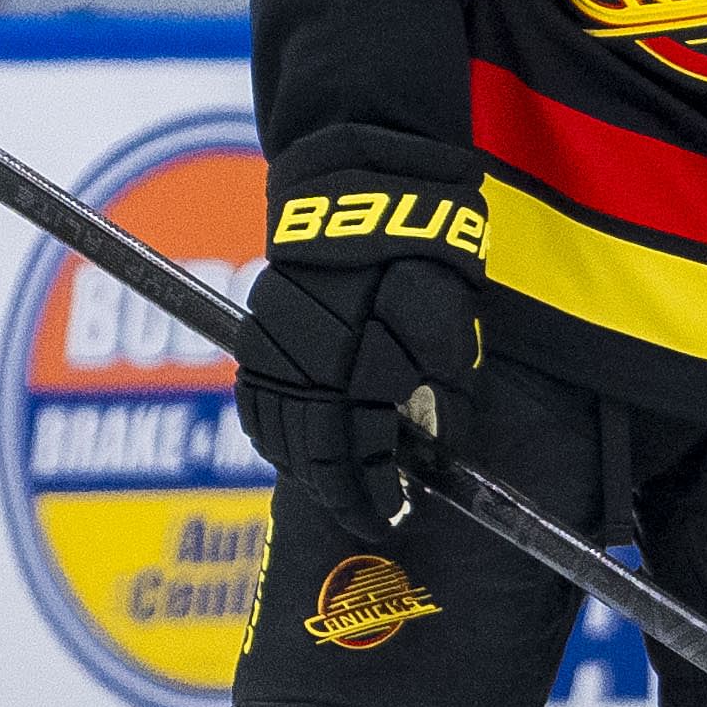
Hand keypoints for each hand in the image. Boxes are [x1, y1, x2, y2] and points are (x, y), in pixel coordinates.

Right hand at [229, 127, 488, 541]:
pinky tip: (293, 446)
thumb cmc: (419, 258)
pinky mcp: (255, 330)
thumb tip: (435, 451)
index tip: (394, 516)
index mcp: (360, 371)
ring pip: (276, 432)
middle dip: (341, 494)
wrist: (362, 189)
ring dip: (304, 468)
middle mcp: (308, 368)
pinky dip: (271, 431)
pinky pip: (254, 398)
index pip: (360, 459)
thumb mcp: (452, 327)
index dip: (376, 496)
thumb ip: (444, 396)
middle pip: (312, 456)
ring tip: (336, 488)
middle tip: (367, 516)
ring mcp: (273, 350)